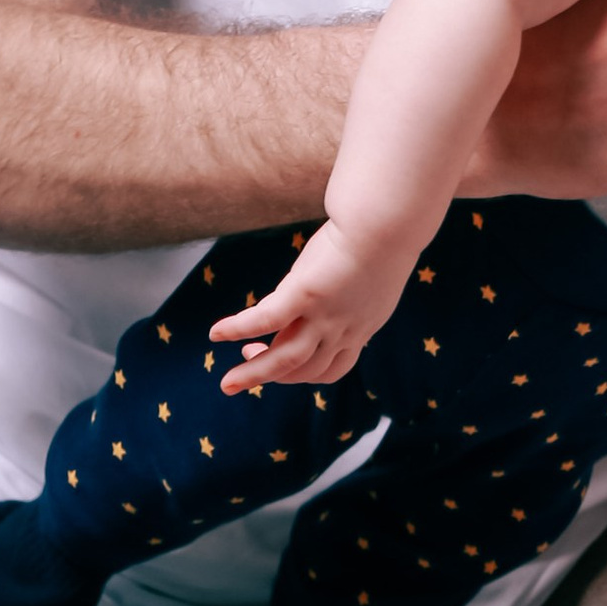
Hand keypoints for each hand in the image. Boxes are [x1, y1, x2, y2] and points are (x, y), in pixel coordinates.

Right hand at [211, 220, 408, 389]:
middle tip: (242, 374)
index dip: (304, 373)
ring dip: (255, 375)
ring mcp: (325, 316)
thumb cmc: (386, 233)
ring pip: (287, 360)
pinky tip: (215, 334)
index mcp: (362, 327)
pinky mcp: (306, 293)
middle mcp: (344, 330)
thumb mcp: (374, 272)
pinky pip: (266, 319)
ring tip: (227, 384)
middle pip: (306, 370)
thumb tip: (338, 272)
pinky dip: (238, 328)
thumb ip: (354, 283)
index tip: (280, 357)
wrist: (391, 221)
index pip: (331, 367)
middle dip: (274, 376)